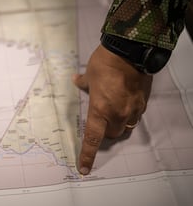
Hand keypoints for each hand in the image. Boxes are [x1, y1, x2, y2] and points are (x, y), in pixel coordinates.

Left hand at [73, 44, 152, 174]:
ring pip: (125, 127)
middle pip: (111, 134)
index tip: (83, 168)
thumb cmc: (105, 64)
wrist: (130, 52)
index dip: (87, 155)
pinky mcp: (143, 103)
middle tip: (100, 119)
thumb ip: (83, 83)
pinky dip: (128, 113)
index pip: (92, 138)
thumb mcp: (89, 75)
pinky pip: (135, 116)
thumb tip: (76, 81)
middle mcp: (117, 114)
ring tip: (113, 109)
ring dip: (118, 124)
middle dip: (105, 131)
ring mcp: (132, 110)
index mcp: (100, 110)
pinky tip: (124, 101)